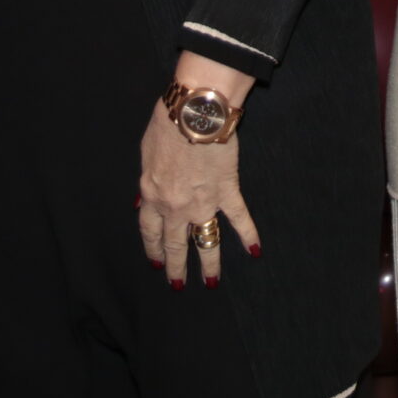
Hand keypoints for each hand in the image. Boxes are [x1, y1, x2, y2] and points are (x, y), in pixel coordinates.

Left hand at [138, 104, 258, 288]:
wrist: (194, 112)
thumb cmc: (167, 124)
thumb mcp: (145, 153)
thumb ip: (146, 181)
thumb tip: (142, 200)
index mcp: (151, 194)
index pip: (149, 230)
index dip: (153, 248)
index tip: (155, 262)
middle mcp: (175, 206)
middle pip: (174, 243)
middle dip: (175, 266)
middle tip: (177, 284)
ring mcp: (202, 201)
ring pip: (205, 240)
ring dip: (209, 263)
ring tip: (211, 282)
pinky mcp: (227, 191)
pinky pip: (238, 217)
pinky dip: (248, 234)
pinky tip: (255, 250)